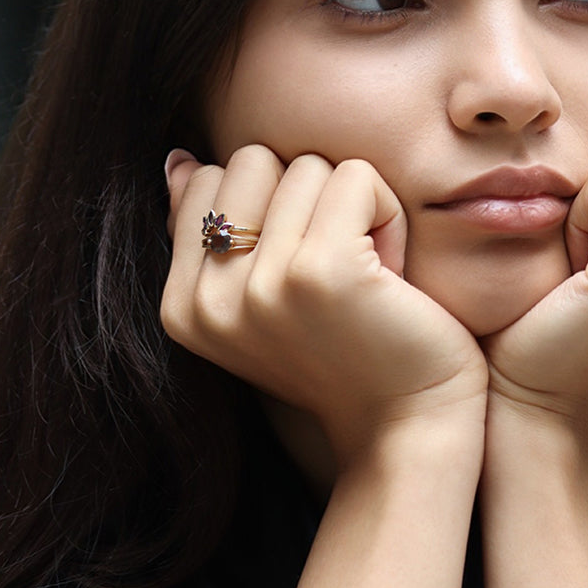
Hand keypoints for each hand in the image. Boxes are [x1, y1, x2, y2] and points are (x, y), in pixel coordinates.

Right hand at [161, 146, 486, 463]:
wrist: (407, 427)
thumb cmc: (349, 358)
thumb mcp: (264, 302)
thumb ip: (213, 235)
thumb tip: (179, 160)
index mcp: (183, 308)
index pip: (207, 180)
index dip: (272, 208)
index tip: (303, 276)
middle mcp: (209, 301)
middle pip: (253, 161)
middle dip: (308, 199)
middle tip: (341, 270)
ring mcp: (261, 286)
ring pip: (307, 167)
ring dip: (353, 210)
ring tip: (367, 278)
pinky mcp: (320, 271)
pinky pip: (355, 177)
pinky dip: (387, 213)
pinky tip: (391, 274)